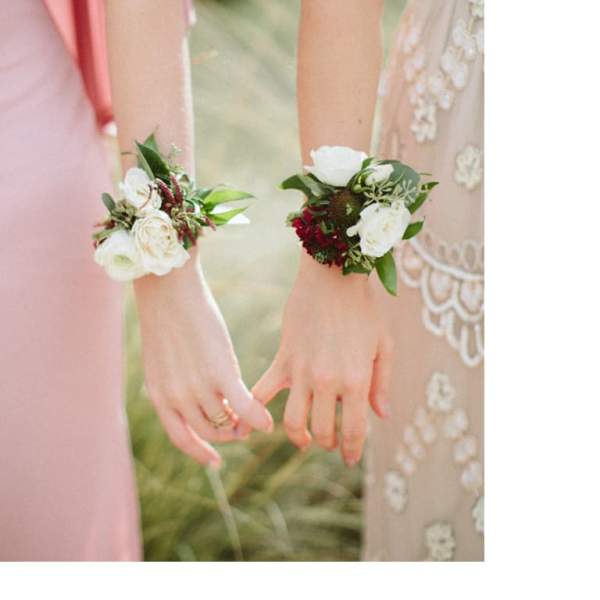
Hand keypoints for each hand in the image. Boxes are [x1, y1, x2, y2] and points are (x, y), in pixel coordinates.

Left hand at [134, 251, 272, 467]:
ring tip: (251, 418)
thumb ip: (177, 382)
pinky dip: (257, 418)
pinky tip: (267, 424)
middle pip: (209, 430)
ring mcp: (198, 387)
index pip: (182, 437)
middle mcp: (177, 397)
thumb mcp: (164, 358)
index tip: (215, 461)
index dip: (200, 452)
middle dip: (227, 435)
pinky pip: (243, 406)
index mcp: (160, 395)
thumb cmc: (167, 318)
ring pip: (226, 420)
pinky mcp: (220, 372)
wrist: (168, 291)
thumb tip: (200, 396)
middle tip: (241, 429)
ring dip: (241, 425)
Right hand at [252, 253, 391, 465]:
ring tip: (304, 439)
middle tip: (329, 443)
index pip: (353, 430)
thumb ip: (382, 384)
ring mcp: (302, 371)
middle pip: (322, 430)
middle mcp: (328, 381)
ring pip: (293, 421)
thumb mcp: (384, 345)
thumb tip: (382, 416)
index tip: (349, 459)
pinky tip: (254, 422)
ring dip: (298, 437)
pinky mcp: (283, 358)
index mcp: (357, 380)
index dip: (351, 450)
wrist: (333, 276)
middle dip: (327, 444)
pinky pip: (263, 390)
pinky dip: (254, 409)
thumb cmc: (364, 308)